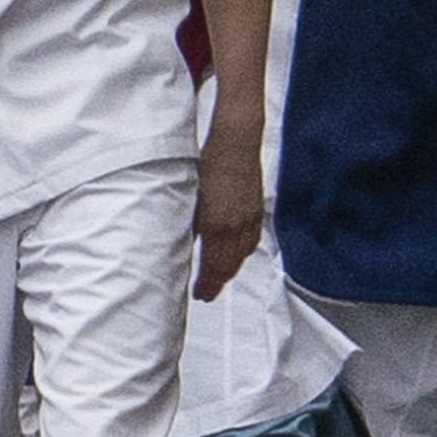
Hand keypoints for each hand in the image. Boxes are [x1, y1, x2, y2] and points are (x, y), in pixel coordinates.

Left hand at [191, 116, 265, 302]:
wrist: (235, 142)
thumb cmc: (209, 162)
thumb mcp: (190, 194)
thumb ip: (188, 222)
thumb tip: (180, 242)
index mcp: (216, 224)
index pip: (212, 266)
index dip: (207, 285)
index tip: (200, 295)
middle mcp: (235, 226)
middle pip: (229, 266)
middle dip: (218, 283)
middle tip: (207, 293)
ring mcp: (249, 218)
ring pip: (242, 255)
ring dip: (231, 270)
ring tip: (219, 278)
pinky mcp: (256, 209)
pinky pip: (252, 240)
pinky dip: (243, 253)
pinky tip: (237, 254)